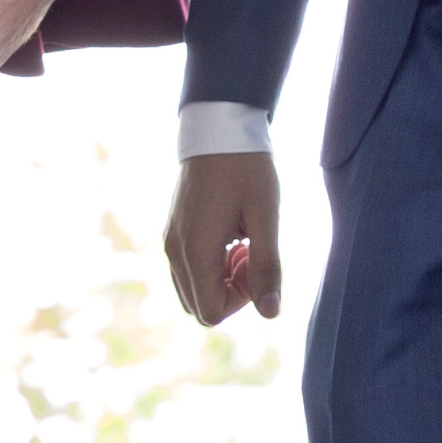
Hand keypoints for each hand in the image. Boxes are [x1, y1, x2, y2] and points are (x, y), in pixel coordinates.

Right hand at [164, 148, 283, 324]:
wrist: (217, 130)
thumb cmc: (245, 169)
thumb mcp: (265, 216)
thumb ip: (267, 267)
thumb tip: (271, 312)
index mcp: (196, 251)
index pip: (212, 312)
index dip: (242, 301)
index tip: (257, 263)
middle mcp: (175, 252)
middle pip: (200, 307)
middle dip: (232, 293)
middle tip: (252, 254)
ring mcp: (170, 243)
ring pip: (192, 291)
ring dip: (221, 281)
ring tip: (243, 243)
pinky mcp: (172, 233)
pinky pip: (188, 271)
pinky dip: (211, 267)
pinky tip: (230, 236)